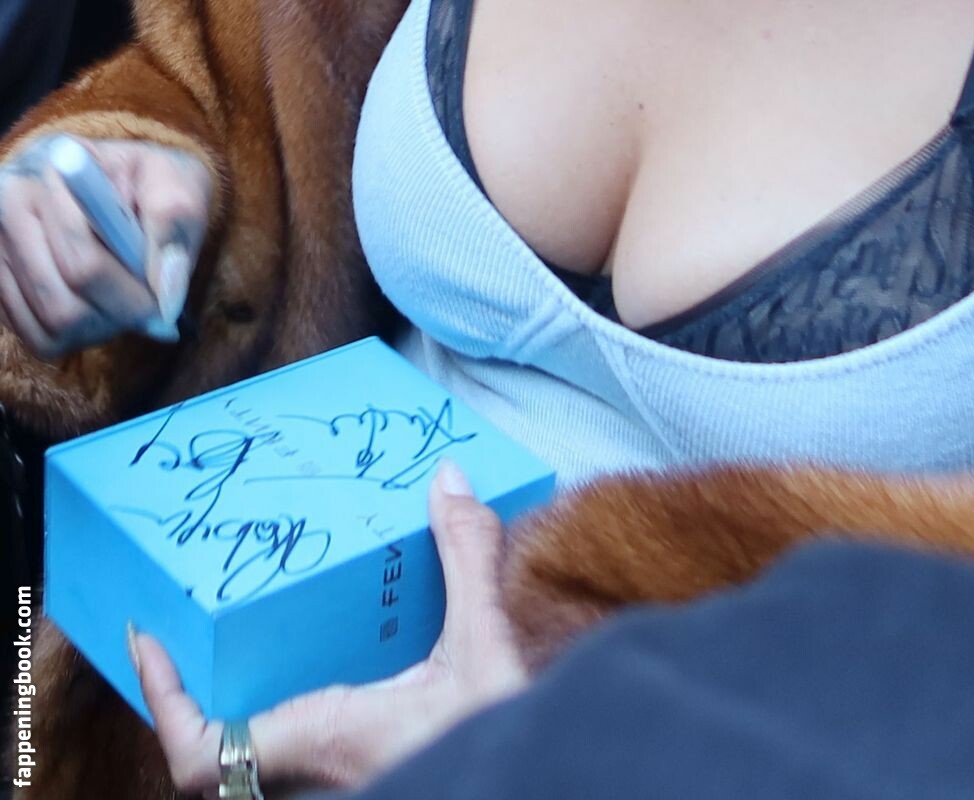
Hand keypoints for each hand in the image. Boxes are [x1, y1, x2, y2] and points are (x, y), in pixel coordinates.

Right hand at [0, 136, 209, 356]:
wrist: (118, 178)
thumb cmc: (151, 181)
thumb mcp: (178, 182)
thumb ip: (174, 226)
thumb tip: (164, 293)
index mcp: (56, 170)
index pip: (83, 262)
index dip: (128, 294)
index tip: (159, 305)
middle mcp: (11, 204)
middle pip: (62, 302)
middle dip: (114, 315)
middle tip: (146, 308)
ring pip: (48, 323)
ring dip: (97, 327)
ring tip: (122, 300)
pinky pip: (33, 336)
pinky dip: (72, 335)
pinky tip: (94, 305)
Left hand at [131, 459, 529, 793]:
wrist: (545, 793)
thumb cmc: (499, 749)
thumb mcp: (485, 651)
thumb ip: (465, 562)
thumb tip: (447, 481)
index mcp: (322, 740)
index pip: (200, 754)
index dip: (164, 701)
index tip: (152, 639)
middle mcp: (312, 779)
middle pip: (211, 762)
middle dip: (193, 700)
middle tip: (192, 633)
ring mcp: (333, 789)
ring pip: (248, 770)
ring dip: (234, 718)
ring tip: (243, 651)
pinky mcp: (364, 784)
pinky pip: (288, 768)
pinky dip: (279, 729)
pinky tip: (314, 683)